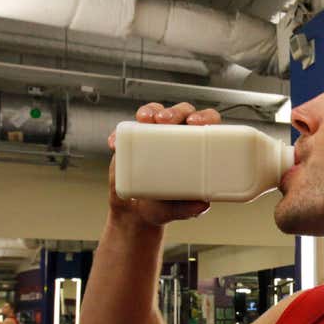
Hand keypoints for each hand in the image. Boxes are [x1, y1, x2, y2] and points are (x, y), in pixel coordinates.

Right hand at [106, 102, 216, 227]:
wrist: (137, 212)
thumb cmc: (166, 205)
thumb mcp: (180, 209)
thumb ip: (191, 208)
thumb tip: (201, 205)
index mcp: (198, 147)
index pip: (207, 123)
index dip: (205, 117)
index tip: (195, 123)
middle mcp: (178, 136)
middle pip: (182, 112)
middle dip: (175, 112)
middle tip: (165, 121)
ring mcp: (154, 135)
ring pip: (155, 112)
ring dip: (150, 111)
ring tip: (144, 120)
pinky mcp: (133, 139)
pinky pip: (127, 128)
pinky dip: (120, 134)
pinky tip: (116, 143)